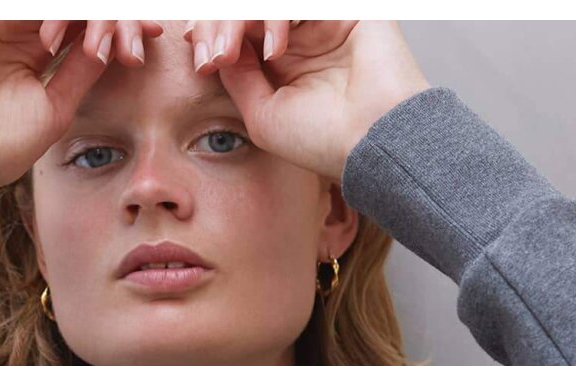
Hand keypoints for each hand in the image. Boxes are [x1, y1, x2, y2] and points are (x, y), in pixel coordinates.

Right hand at [0, 20, 165, 189]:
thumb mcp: (55, 109)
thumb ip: (81, 73)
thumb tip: (111, 46)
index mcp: (28, 54)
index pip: (80, 26)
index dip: (117, 26)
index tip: (153, 35)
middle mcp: (16, 29)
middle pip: (76, 9)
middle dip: (117, 15)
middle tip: (149, 28)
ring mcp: (2, 16)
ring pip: (63, 4)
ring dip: (98, 15)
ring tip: (124, 34)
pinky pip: (41, 2)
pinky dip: (71, 12)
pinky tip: (94, 21)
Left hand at [183, 20, 431, 185]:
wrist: (373, 141)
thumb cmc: (323, 142)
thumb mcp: (263, 117)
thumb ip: (238, 79)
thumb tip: (216, 48)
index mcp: (285, 64)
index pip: (241, 32)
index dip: (214, 36)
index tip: (202, 62)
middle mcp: (302, 38)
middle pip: (249, 11)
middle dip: (219, 25)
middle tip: (212, 56)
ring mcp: (323, 20)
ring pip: (268, 3)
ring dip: (240, 21)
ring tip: (231, 54)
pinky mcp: (347, 9)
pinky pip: (296, 1)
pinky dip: (275, 16)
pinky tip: (275, 51)